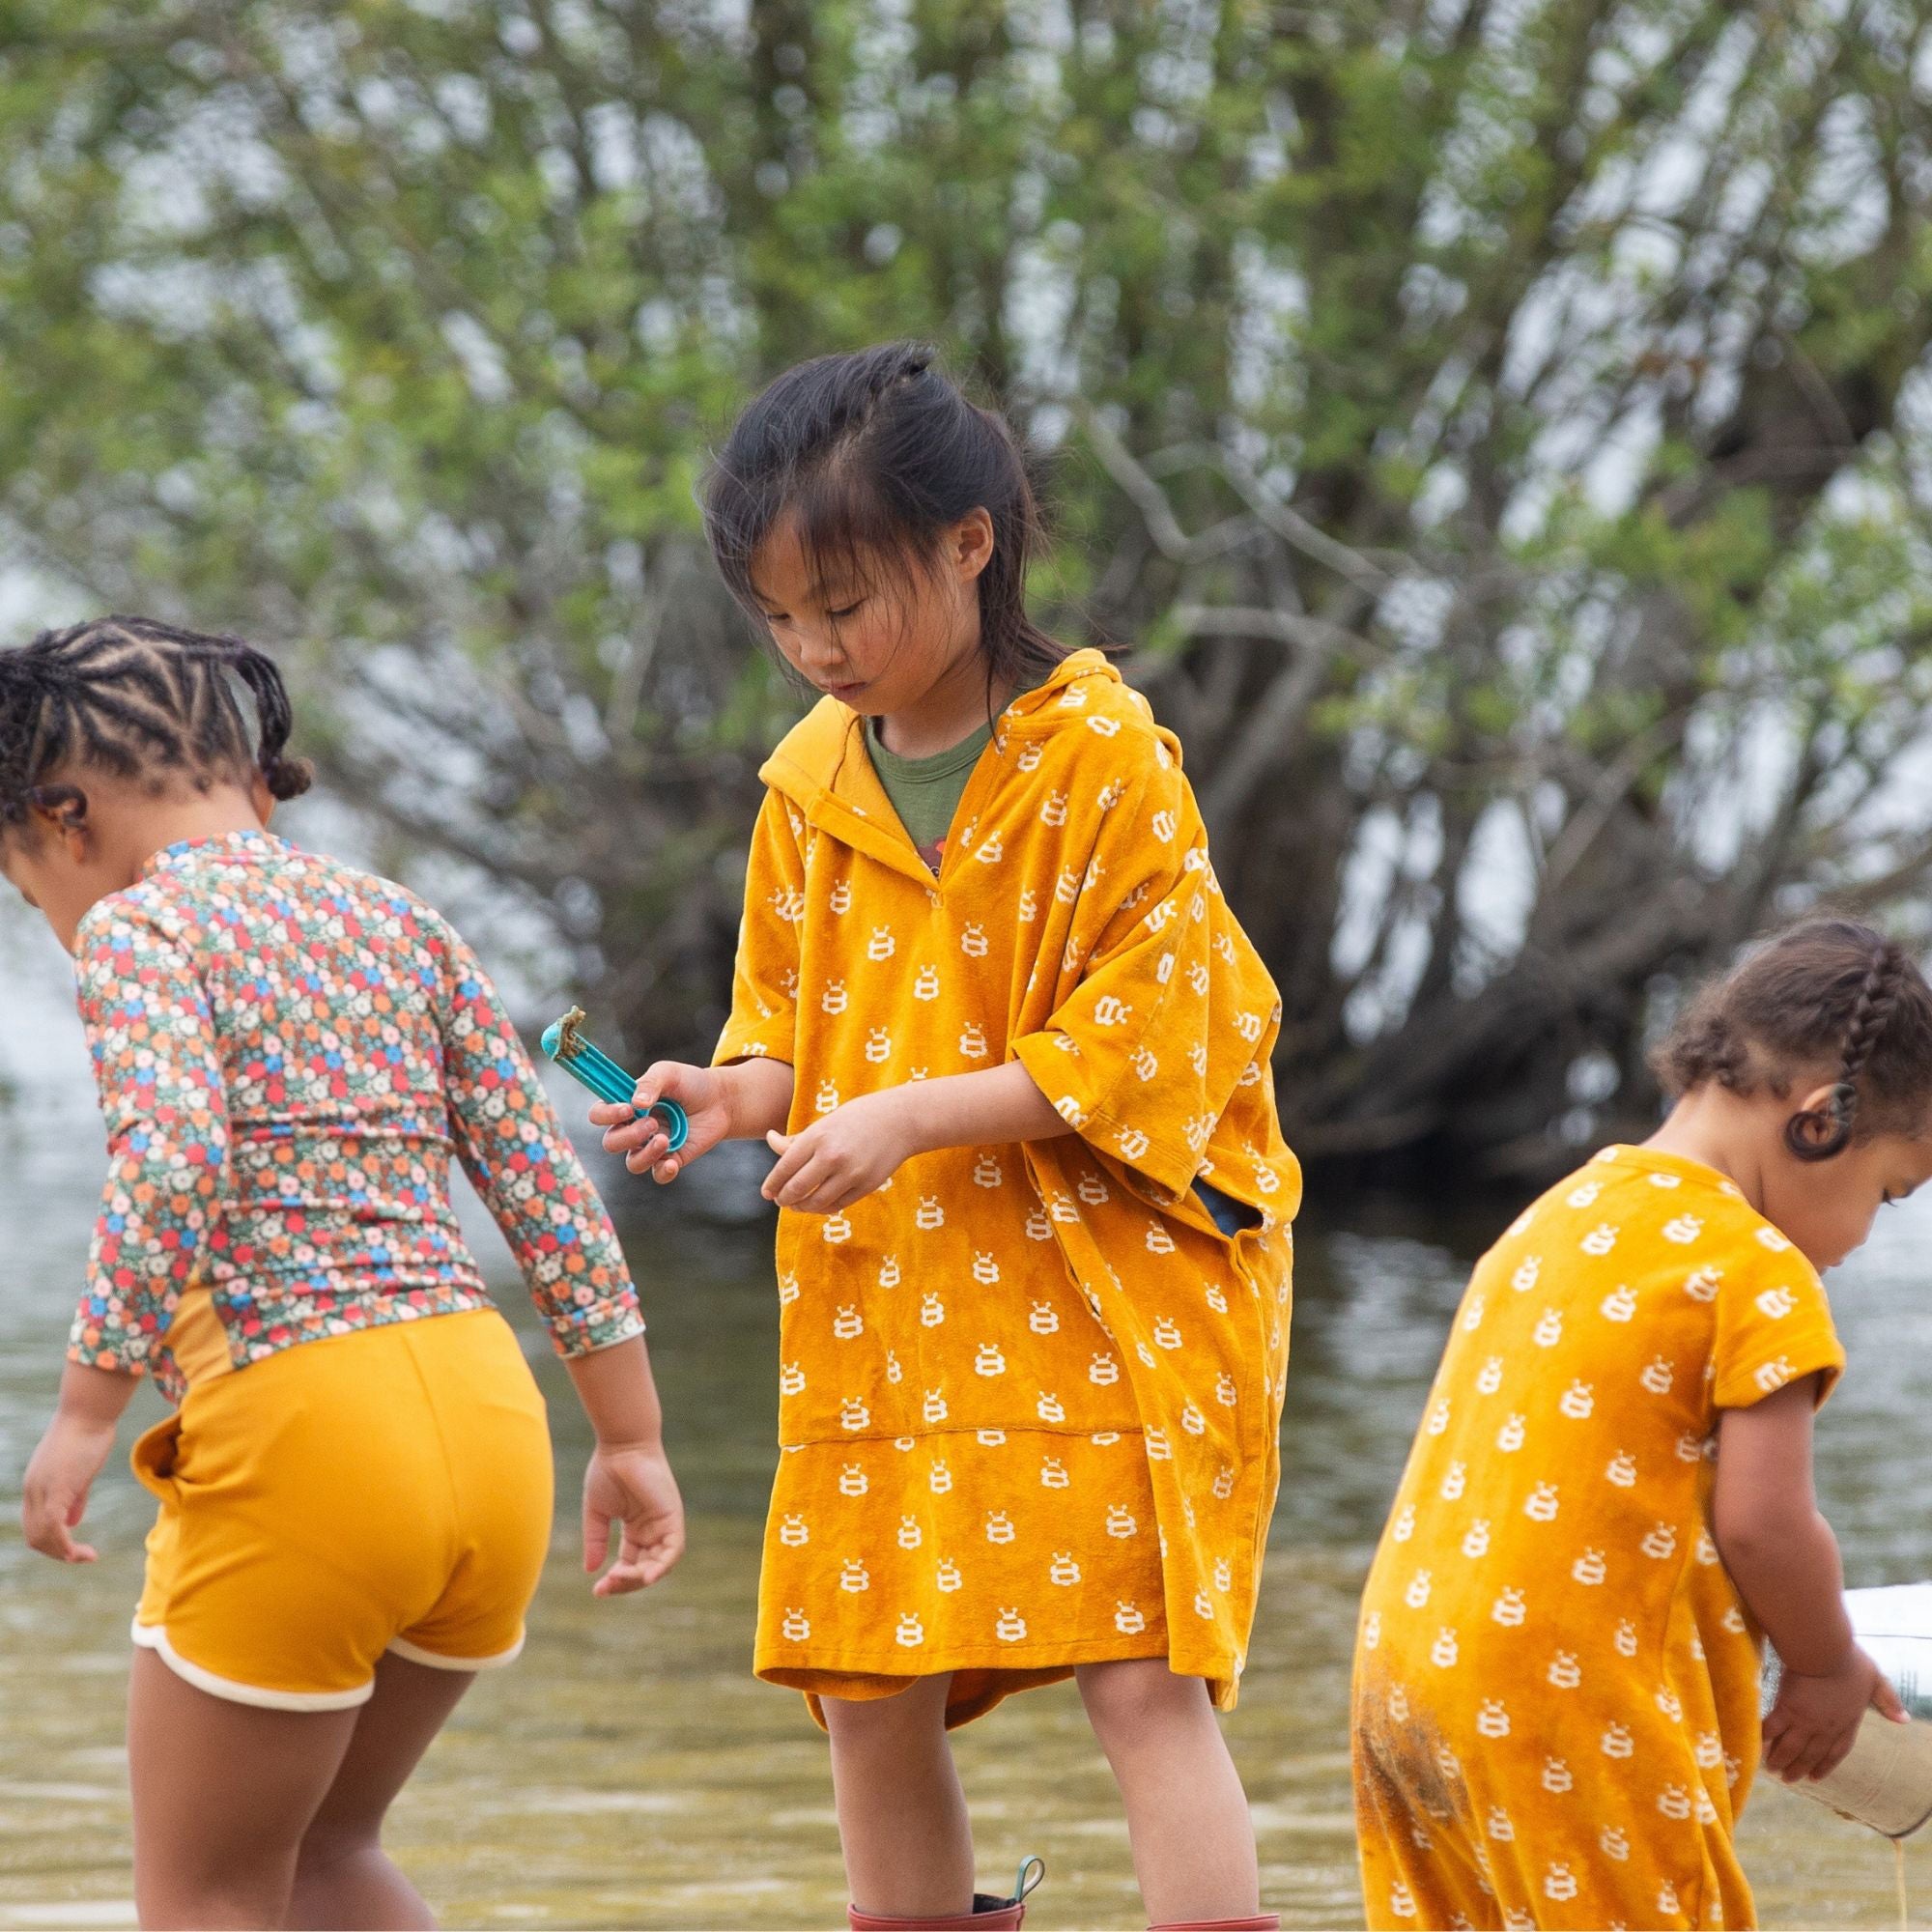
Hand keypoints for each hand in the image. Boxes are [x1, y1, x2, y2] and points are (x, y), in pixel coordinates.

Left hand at [21, 1409, 116, 1562]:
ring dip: (63, 1553)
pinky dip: (66, 1546)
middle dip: (57, 1552)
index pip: (34, 1525)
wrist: (89, 1411)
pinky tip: (81, 1553)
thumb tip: (72, 1522)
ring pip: (42, 1536)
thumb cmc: (89, 1433)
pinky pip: (55, 1528)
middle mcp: (32, 1490)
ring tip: (86, 1557)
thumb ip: (74, 1497)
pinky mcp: (57, 1489)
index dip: (53, 1541)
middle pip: (34, 1536)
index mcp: (35, 1485)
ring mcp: (42, 1490)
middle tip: (83, 1556)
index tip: (76, 1546)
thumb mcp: (80, 1471)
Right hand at [581, 1442, 684, 1594]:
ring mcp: (664, 1524)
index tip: (597, 1591)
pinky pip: (674, 1549)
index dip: (616, 1581)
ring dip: (641, 1577)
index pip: (631, 1564)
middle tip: (606, 1586)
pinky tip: (646, 1577)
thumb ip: (596, 1540)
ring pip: (661, 1564)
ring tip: (618, 1579)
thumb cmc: (608, 1470)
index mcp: (636, 1529)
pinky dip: (662, 1565)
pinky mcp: (673, 1516)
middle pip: (646, 1568)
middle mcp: (653, 1529)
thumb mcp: (597, 1512)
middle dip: (626, 1583)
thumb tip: (591, 1570)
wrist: (621, 1445)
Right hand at [592, 1061, 731, 1181]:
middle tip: (653, 1123)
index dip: (606, 1115)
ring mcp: (651, 1146)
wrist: (720, 1100)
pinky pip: (658, 1175)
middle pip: (611, 1143)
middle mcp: (634, 1128)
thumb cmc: (689, 1083)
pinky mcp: (672, 1159)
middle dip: (629, 1135)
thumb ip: (650, 1083)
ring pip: (633, 1163)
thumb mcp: (669, 1073)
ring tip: (665, 1139)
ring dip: (646, 1153)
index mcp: (626, 1105)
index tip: (628, 1108)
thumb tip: (636, 1103)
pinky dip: (663, 1171)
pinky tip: (673, 1161)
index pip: (599, 1115)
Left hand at [762, 1088, 920, 1213]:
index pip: (785, 1167)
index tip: (767, 1193)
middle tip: (779, 1201)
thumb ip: (798, 1138)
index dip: (772, 1184)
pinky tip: (818, 1204)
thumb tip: (770, 1140)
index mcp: (818, 1136)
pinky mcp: (866, 1185)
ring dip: (802, 1207)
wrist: (900, 1120)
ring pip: (816, 1202)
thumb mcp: (826, 1122)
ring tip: (797, 1205)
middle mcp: (832, 1155)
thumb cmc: (858, 1117)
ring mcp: (851, 1172)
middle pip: (797, 1188)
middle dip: (783, 1198)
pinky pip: (837, 1205)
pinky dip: (823, 1209)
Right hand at [1763, 1644, 1905, 1781]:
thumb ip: (1889, 1700)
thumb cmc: (1850, 1661)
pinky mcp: (1787, 1708)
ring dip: (1781, 1759)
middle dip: (1799, 1768)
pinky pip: (1773, 1728)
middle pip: (1811, 1754)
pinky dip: (1764, 1738)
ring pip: (1791, 1747)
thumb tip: (1904, 1720)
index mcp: (1847, 1721)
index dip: (1826, 1765)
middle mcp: (1826, 1727)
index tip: (1815, 1777)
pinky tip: (1756, 1744)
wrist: (1825, 1651)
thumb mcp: (1876, 1679)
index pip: (1838, 1750)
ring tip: (1771, 1769)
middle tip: (1787, 1779)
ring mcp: (1805, 1720)